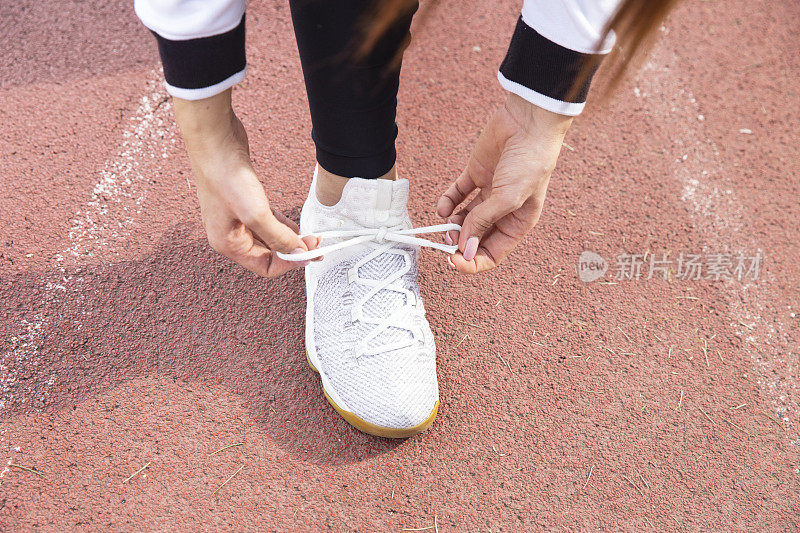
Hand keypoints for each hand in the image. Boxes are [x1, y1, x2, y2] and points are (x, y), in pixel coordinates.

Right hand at [174, 90, 318, 276]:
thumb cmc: (226, 177)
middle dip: (292, 250)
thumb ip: (279, 237)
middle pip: (268, 254)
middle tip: (316, 243)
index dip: (289, 263)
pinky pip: (266, 222)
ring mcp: (236, 219)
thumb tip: (298, 253)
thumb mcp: (256, 214)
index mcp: (227, 244)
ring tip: (310, 235)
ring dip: (289, 238)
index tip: (310, 253)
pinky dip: (281, 224)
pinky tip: (294, 223)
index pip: (264, 267)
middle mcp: (229, 235)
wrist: (215, 141)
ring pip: (268, 238)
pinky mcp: (243, 202)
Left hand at [436, 93, 572, 273]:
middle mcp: (503, 212)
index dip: (473, 261)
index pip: (493, 254)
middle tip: (446, 241)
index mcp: (518, 223)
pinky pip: (456, 196)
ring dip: (451, 225)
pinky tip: (442, 209)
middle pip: (476, 238)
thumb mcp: (508, 198)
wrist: (528, 122)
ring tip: (445, 223)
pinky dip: (447, 203)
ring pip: (464, 219)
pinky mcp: (475, 175)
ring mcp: (488, 193)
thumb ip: (483, 223)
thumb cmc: (530, 161)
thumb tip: (464, 249)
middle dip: (459, 243)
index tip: (454, 261)